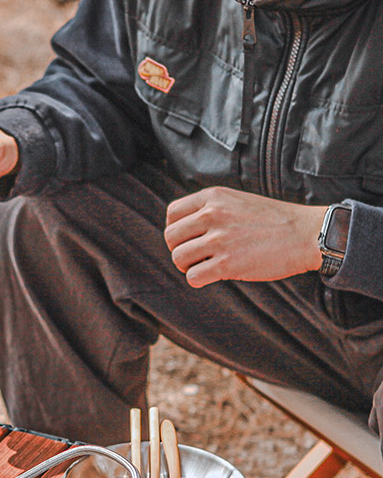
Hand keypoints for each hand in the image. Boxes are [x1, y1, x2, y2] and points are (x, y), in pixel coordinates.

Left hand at [164, 187, 326, 286]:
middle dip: (180, 250)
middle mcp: (212, 214)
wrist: (307, 234)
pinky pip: (192, 277)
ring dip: (188, 266)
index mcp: (213, 197)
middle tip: (197, 257)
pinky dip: (199, 280)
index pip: (172, 213)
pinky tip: (214, 275)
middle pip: (170, 238)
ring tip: (207, 265)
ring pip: (178, 258)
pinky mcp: (226, 264)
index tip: (190, 238)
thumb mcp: (237, 201)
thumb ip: (210, 210)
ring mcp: (219, 239)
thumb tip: (182, 231)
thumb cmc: (273, 221)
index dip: (176, 229)